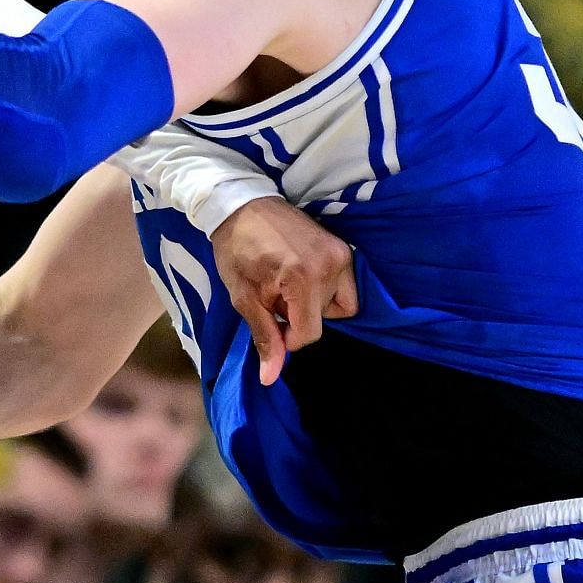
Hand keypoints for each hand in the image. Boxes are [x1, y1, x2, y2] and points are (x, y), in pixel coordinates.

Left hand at [210, 197, 357, 384]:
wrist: (241, 205)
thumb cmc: (236, 250)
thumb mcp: (243, 297)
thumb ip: (265, 336)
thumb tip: (271, 377)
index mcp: (302, 278)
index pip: (310, 332)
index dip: (288, 337)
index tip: (271, 319)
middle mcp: (330, 265)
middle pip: (325, 319)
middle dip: (300, 316)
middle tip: (275, 295)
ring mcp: (341, 253)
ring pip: (340, 305)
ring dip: (316, 304)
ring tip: (288, 285)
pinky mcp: (344, 246)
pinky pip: (346, 284)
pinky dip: (327, 289)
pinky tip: (301, 276)